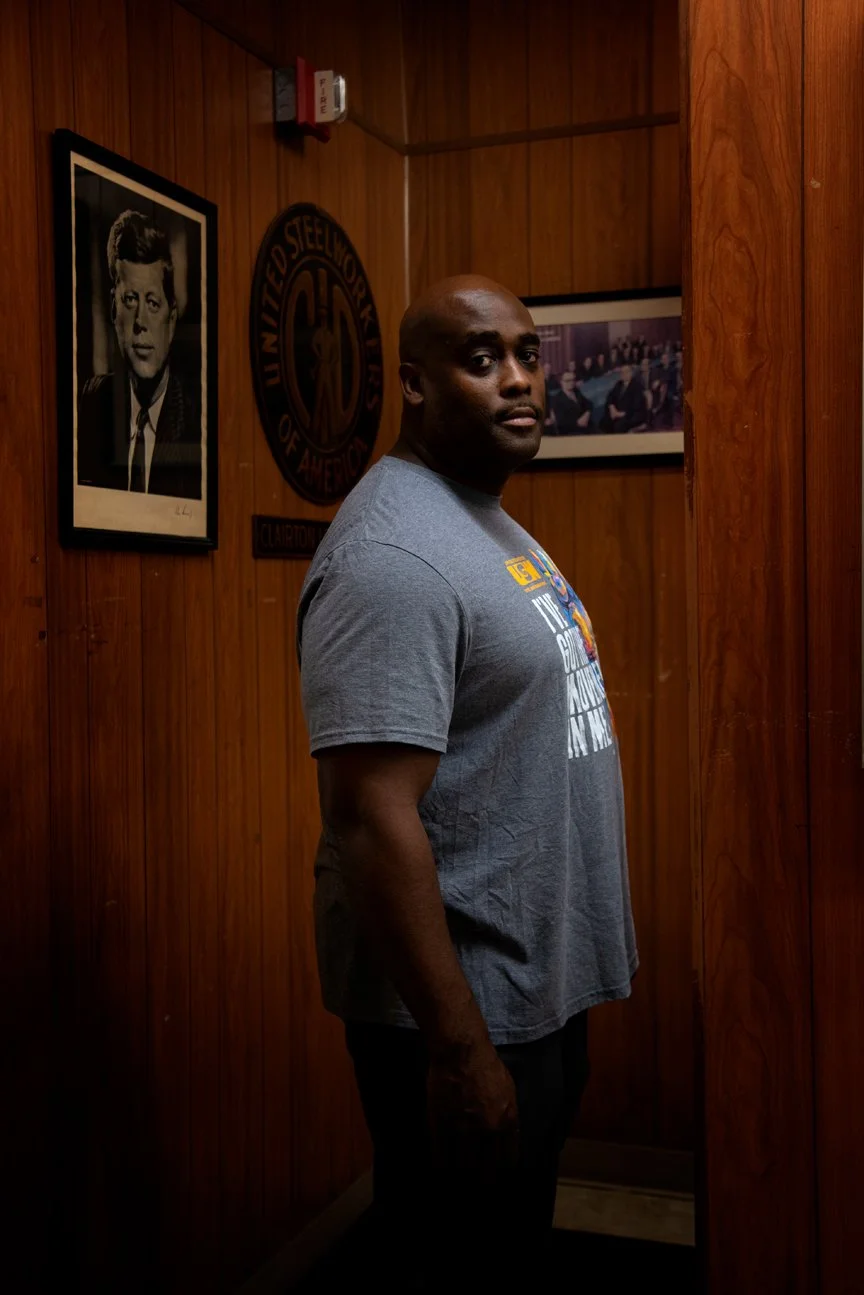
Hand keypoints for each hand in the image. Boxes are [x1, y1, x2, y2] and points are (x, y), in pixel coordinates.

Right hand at [426, 1037, 519, 1178]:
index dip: (503, 1169)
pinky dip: (441, 1164)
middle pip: (487, 1169)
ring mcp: (463, 1130)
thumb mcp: (508, 1090)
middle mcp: (488, 1131)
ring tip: (460, 1180)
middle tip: (480, 1184)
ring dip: (462, 1173)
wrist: (461, 1051)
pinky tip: (442, 1168)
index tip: (497, 1173)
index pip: (509, 1159)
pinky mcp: (441, 1125)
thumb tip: (506, 1136)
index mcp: (507, 1122)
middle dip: (484, 1179)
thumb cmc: (487, 1065)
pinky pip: (441, 1154)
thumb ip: (508, 1116)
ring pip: (464, 1165)